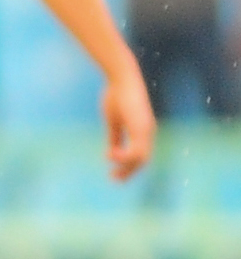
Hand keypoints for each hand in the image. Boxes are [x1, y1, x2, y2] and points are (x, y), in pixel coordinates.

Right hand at [102, 66, 155, 181]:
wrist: (122, 79)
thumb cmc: (116, 95)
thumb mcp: (114, 120)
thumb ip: (115, 137)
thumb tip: (111, 151)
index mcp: (142, 130)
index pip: (139, 154)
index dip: (128, 166)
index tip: (113, 173)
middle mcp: (147, 132)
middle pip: (142, 160)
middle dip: (128, 172)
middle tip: (114, 179)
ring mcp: (146, 130)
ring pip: (141, 158)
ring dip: (126, 168)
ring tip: (112, 174)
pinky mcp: (140, 127)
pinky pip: (136, 150)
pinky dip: (123, 157)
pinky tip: (110, 156)